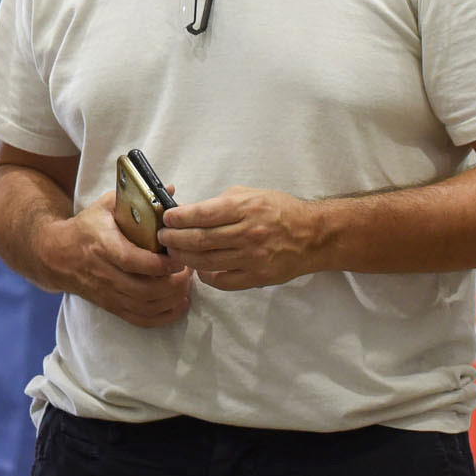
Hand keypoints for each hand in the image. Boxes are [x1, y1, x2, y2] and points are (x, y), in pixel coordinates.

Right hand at [47, 195, 192, 326]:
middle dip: (174, 283)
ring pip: (146, 307)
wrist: (56, 256)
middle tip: (189, 270)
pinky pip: (141, 320)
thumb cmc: (86, 228)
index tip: (179, 257)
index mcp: (103, 246)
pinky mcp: (112, 306)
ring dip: (173, 299)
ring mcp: (109, 294)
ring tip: (186, 283)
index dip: (160, 264)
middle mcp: (105, 274)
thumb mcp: (106, 206)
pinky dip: (164, 316)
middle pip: (145, 290)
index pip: (133, 261)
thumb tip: (170, 190)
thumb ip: (137, 198)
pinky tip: (179, 304)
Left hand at [159, 186, 328, 290]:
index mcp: (245, 208)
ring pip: (207, 261)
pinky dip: (207, 277)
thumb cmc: (279, 211)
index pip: (202, 214)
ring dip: (185, 258)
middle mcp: (248, 233)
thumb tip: (190, 211)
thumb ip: (221, 203)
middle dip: (175, 239)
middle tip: (163, 238)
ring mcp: (253, 258)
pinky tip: (199, 270)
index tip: (166, 218)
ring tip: (173, 253)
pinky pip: (223, 281)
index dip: (179, 218)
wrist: (312, 235)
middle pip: (200, 240)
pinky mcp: (258, 277)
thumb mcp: (251, 194)